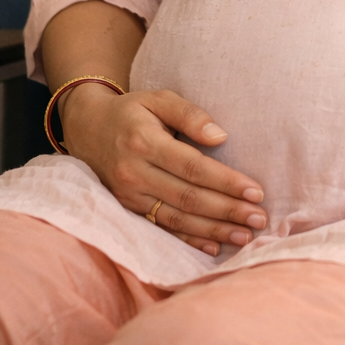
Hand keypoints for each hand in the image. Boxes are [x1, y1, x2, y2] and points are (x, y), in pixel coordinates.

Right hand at [58, 81, 266, 255]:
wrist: (86, 128)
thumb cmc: (131, 111)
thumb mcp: (158, 98)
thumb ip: (189, 113)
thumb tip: (220, 136)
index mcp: (144, 142)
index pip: (193, 167)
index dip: (226, 182)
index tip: (256, 191)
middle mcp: (134, 173)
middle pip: (188, 197)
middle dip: (227, 210)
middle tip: (259, 218)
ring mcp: (128, 196)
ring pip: (176, 218)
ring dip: (213, 229)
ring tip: (245, 235)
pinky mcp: (127, 210)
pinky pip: (161, 229)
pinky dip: (188, 240)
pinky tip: (213, 246)